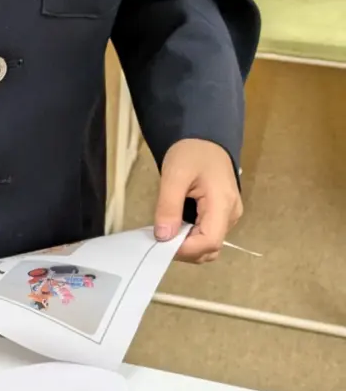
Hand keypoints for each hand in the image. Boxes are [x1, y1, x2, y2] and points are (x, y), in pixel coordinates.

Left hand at [154, 139, 242, 262]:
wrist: (204, 140)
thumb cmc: (191, 153)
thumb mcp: (174, 175)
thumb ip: (168, 206)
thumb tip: (163, 237)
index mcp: (223, 204)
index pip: (209, 242)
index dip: (185, 249)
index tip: (162, 242)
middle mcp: (231, 215)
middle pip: (210, 248)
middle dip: (184, 251)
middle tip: (160, 237)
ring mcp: (228, 217)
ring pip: (208, 246)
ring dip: (186, 247)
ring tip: (167, 231)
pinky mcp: (221, 216)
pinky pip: (207, 236)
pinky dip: (190, 240)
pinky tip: (175, 228)